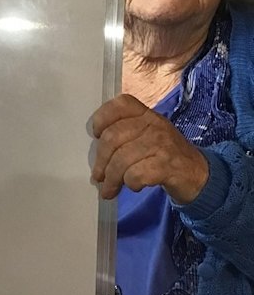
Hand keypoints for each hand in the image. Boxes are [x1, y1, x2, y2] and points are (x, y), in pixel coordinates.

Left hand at [91, 94, 209, 204]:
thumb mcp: (149, 135)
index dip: (101, 119)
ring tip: (110, 189)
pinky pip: (135, 174)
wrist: (198, 175)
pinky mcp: (167, 165)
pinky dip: (130, 183)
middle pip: (113, 137)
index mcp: (146, 114)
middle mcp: (154, 124)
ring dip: (112, 178)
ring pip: (121, 159)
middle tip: (99, 177)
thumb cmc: (166, 154)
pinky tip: (135, 186)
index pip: (119, 105)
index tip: (96, 136)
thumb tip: (95, 150)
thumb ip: (125, 134)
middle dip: (101, 161)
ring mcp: (162, 143)